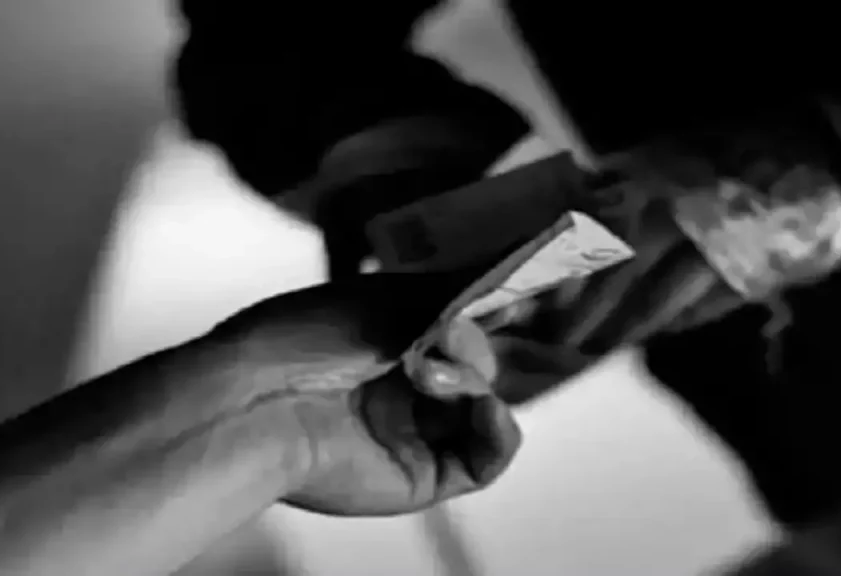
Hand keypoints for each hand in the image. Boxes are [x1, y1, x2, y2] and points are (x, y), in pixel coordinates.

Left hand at [207, 274, 521, 515]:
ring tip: (445, 378)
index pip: (462, 330)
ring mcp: (415, 432)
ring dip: (481, 387)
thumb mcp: (385, 297)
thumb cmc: (303, 339)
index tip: (517, 297)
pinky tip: (488, 409)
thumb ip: (452, 294)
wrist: (256, 400)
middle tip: (449, 338)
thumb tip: (507, 287)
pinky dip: (499, 434)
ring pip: (486, 411)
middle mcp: (406, 387)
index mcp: (393, 340)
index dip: (492, 316)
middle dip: (474, 349)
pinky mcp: (421, 475)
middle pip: (479, 368)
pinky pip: (483, 461)